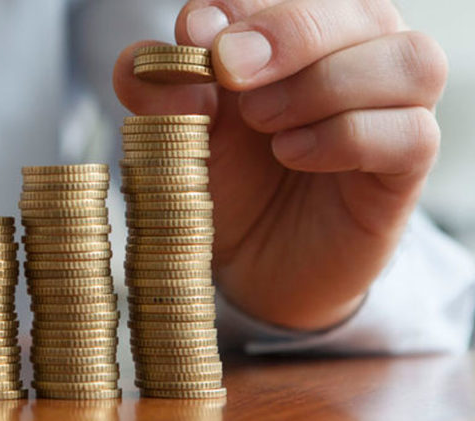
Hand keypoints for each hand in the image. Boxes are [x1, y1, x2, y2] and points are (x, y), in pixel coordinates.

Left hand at [112, 0, 447, 329]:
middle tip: (231, 74)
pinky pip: (411, 133)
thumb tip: (142, 63)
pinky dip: (347, 137)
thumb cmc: (228, 181)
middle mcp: (357, 55)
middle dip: (287, 33)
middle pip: (359, 8)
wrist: (254, 262)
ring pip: (407, 60)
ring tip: (265, 124)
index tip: (195, 36)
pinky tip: (294, 154)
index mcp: (299, 33)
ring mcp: (392, 108)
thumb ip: (157, 94)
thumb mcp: (178, 136)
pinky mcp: (405, 167)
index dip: (240, 6)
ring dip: (324, 85)